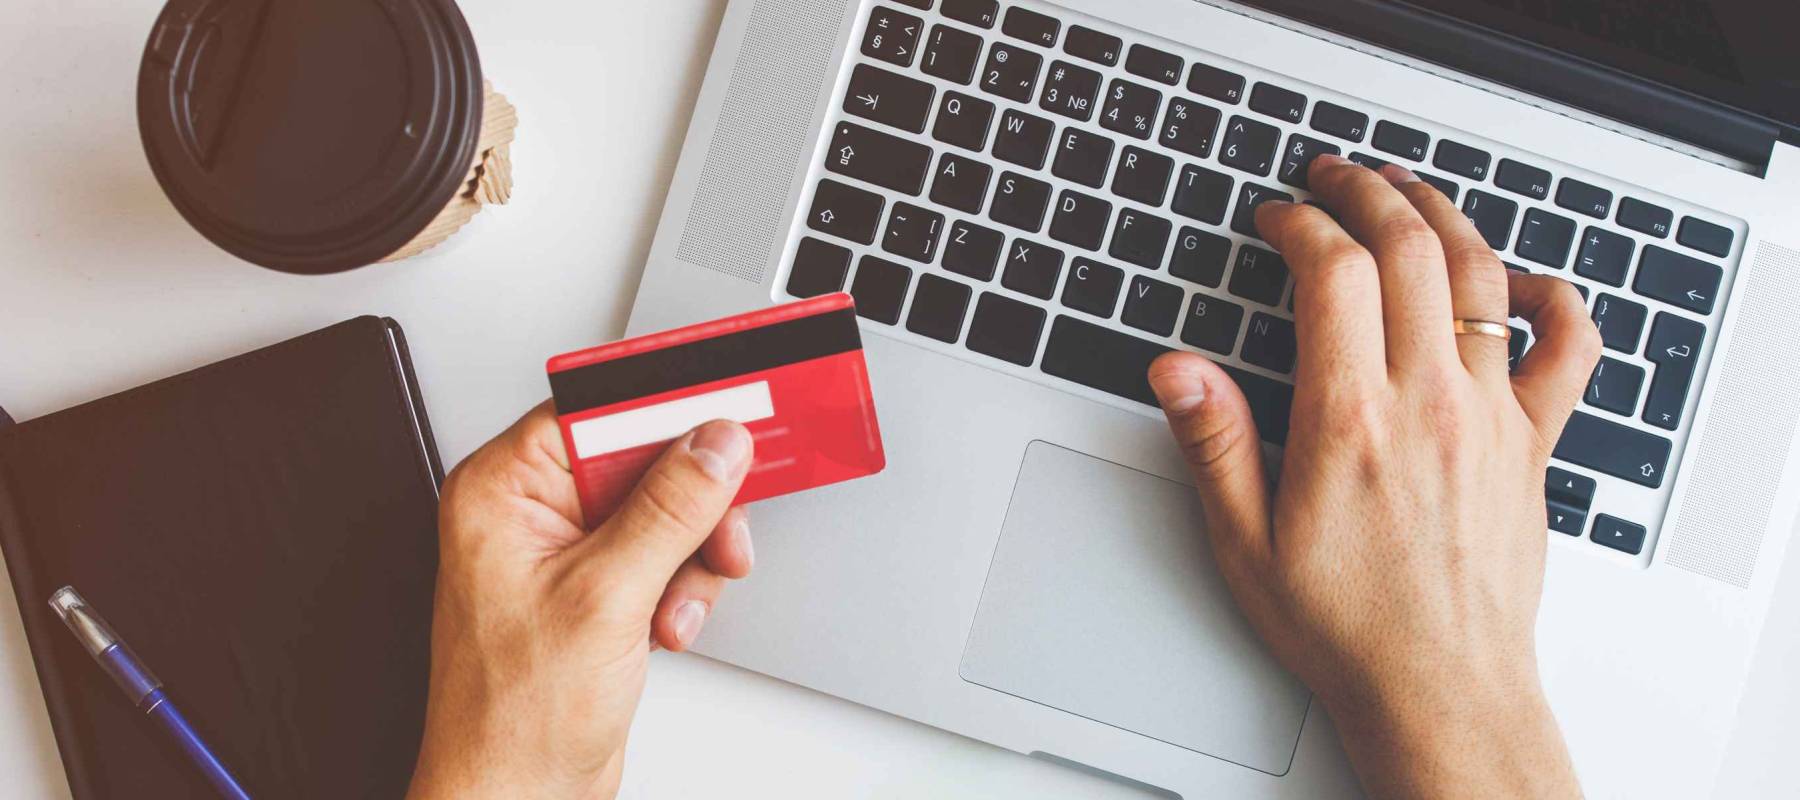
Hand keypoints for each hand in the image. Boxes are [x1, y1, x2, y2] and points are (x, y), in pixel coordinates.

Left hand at [406, 403, 755, 799]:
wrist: (515, 798)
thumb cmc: (512, 718)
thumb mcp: (605, 597)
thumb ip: (668, 511)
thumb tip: (714, 445)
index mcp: (501, 492)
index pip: (595, 411)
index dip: (665, 409)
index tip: (727, 405)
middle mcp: (529, 514)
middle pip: (640, 460)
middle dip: (690, 505)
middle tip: (721, 532)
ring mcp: (565, 553)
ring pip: (663, 511)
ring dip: (689, 558)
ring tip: (675, 604)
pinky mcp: (596, 590)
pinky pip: (662, 556)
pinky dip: (680, 589)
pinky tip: (665, 626)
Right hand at [1149, 155, 1596, 797]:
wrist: (1440, 690)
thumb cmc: (1346, 626)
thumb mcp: (1244, 543)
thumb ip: (1214, 444)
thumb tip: (1178, 371)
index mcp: (1350, 420)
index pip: (1331, 273)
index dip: (1300, 223)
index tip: (1276, 218)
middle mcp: (1429, 404)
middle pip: (1410, 249)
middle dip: (1366, 193)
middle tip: (1334, 177)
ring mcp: (1491, 417)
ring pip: (1480, 276)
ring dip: (1442, 216)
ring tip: (1407, 191)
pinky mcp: (1531, 443)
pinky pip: (1566, 349)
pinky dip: (1554, 298)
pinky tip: (1524, 280)